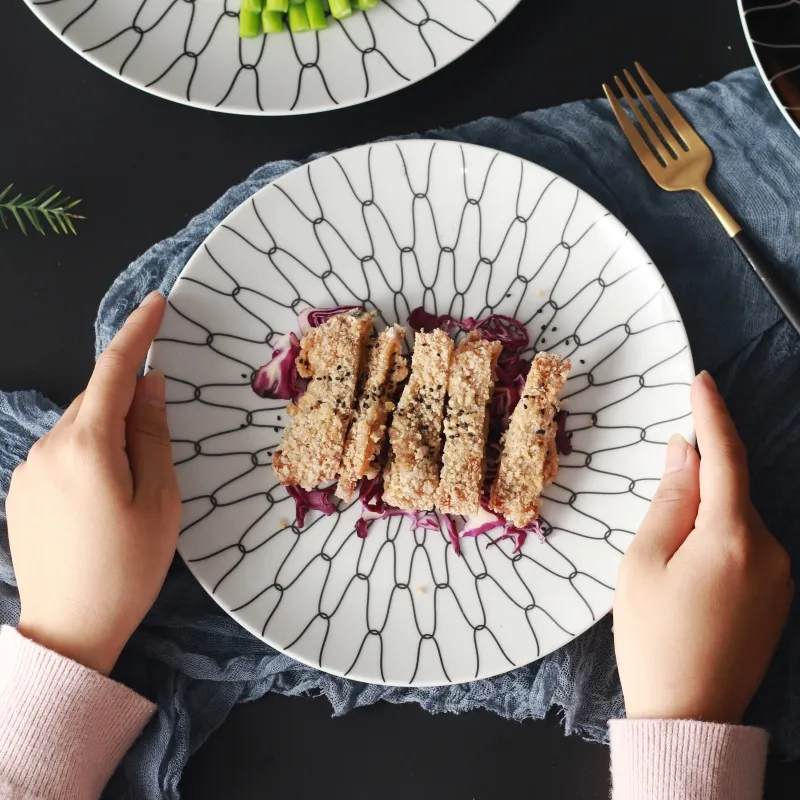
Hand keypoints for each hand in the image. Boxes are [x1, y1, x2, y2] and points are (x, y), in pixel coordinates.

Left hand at [6, 292, 180, 675]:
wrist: (70, 629)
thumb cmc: (128, 567)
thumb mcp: (159, 498)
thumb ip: (152, 434)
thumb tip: (149, 384)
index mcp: (87, 446)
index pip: (114, 370)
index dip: (137, 332)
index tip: (156, 303)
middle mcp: (48, 448)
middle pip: (95, 398)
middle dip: (127, 395)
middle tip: (159, 431)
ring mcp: (28, 470)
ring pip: (77, 426)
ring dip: (107, 430)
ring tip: (132, 480)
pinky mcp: (20, 491)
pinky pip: (61, 452)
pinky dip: (88, 452)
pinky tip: (103, 494)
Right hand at [614, 371, 792, 723]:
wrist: (690, 715)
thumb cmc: (654, 638)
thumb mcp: (643, 562)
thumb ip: (668, 500)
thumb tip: (682, 453)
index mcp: (733, 538)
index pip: (725, 457)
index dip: (711, 415)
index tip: (700, 381)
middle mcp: (770, 551)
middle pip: (729, 492)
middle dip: (694, 487)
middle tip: (654, 528)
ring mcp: (780, 577)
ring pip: (735, 521)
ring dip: (703, 521)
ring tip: (666, 570)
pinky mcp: (778, 597)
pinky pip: (746, 548)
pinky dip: (717, 543)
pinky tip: (690, 579)